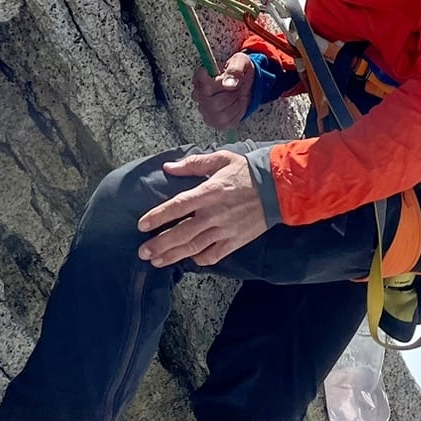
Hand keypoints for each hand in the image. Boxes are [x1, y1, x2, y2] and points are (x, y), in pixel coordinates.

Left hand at [139, 150, 267, 267]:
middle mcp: (214, 214)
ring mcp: (225, 230)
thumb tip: (169, 167)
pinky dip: (199, 259)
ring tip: (156, 261)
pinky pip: (214, 255)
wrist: (278, 187)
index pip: (177, 206)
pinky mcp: (235, 241)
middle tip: (142, 252)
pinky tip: (188, 260)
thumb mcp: (221, 159)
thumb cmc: (247, 171)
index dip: (158, 217)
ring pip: (194, 247)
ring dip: (173, 256)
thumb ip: (193, 164)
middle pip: (181, 233)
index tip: (142, 225)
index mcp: (209, 192)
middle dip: (160, 244)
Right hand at [194, 54, 255, 128]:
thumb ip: (235, 70)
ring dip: (234, 105)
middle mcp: (198, 94)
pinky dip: (236, 114)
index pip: (204, 86)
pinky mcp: (213, 121)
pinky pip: (226, 123)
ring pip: (221, 115)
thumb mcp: (240, 62)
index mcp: (201, 77)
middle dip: (231, 96)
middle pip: (213, 103)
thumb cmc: (239, 71)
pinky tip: (236, 104)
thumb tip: (228, 84)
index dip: (220, 84)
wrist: (245, 83)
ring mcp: (204, 109)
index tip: (229, 79)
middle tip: (236, 87)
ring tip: (236, 95)